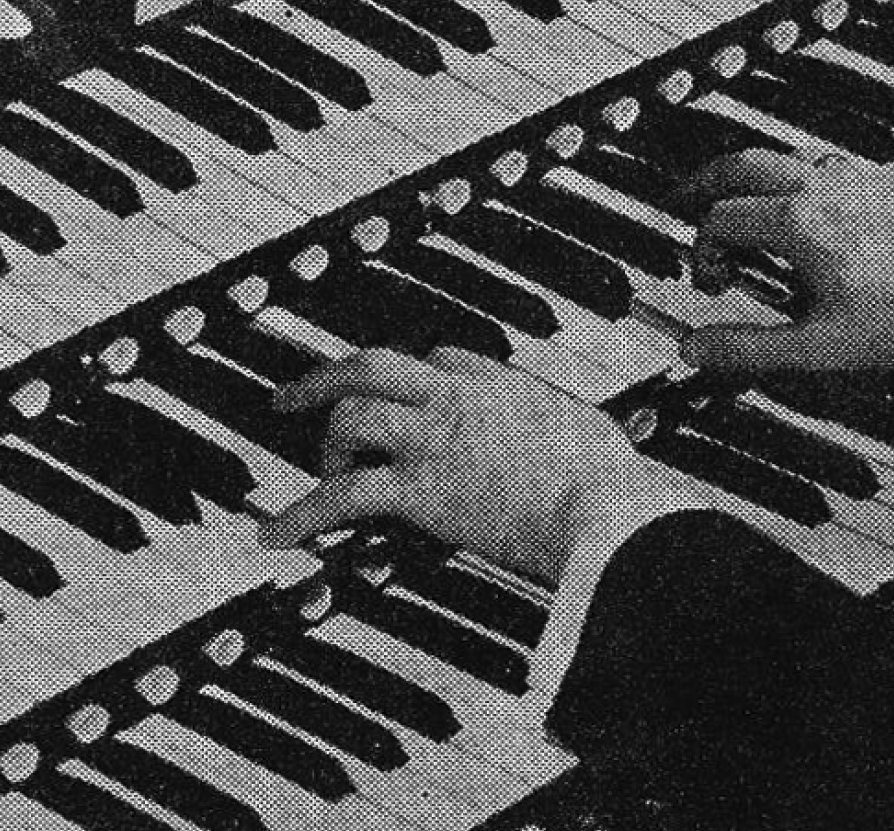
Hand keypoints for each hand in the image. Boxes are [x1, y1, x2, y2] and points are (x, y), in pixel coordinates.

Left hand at [257, 346, 686, 584]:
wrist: (609, 513)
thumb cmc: (618, 487)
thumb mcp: (597, 438)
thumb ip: (577, 436)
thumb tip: (599, 452)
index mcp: (503, 385)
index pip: (441, 357)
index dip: (412, 374)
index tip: (402, 392)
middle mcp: (458, 400)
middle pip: (375, 364)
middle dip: (327, 375)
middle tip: (293, 392)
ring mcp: (433, 441)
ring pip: (351, 417)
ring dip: (327, 447)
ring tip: (320, 475)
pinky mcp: (419, 491)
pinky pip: (342, 498)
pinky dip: (301, 517)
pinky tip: (275, 536)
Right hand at [681, 148, 893, 372]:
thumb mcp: (824, 345)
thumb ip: (751, 348)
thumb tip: (697, 349)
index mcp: (794, 223)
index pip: (718, 220)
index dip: (702, 253)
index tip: (713, 284)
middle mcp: (817, 188)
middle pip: (737, 166)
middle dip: (701, 185)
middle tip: (680, 202)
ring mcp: (851, 179)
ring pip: (779, 158)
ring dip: (746, 178)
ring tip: (735, 201)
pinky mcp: (882, 181)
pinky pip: (819, 165)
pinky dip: (792, 179)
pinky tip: (802, 204)